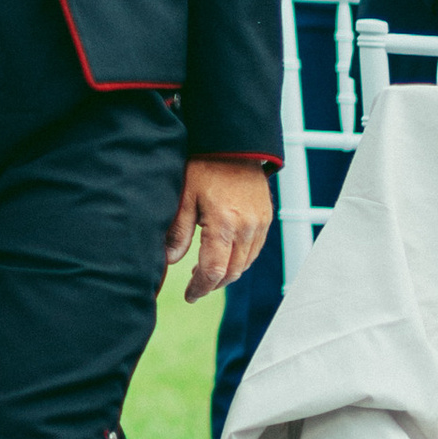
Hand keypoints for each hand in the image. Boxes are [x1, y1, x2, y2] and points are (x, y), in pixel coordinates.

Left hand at [163, 157, 272, 300]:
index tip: (188, 295)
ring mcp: (261, 224)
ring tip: (205, 270)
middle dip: (213, 284)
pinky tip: (224, 253)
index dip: (200, 288)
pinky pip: (255, 250)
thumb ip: (178, 230)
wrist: (235, 142)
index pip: (214, 271)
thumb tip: (170, 260)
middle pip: (232, 272)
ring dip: (227, 273)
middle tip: (195, 285)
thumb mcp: (184, 195)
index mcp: (224, 224)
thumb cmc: (205, 165)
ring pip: (246, 264)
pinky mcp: (267, 219)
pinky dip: (240, 259)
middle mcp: (248, 228)